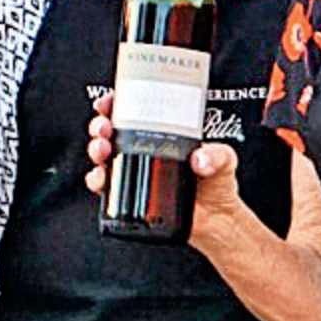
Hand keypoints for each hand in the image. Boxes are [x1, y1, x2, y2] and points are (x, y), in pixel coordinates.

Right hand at [84, 87, 247, 241]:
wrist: (216, 220)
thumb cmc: (218, 184)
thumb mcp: (225, 160)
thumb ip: (217, 156)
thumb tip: (200, 160)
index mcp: (162, 133)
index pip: (132, 111)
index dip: (115, 103)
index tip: (110, 100)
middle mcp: (142, 149)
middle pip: (110, 130)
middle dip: (100, 125)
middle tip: (105, 128)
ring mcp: (134, 172)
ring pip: (102, 155)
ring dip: (96, 149)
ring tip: (103, 150)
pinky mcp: (129, 195)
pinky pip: (104, 185)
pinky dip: (97, 180)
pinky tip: (101, 179)